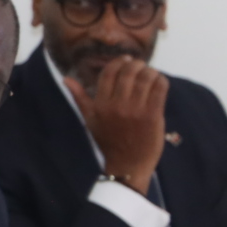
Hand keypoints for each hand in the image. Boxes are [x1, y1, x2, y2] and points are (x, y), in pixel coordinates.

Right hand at [63, 55, 168, 191]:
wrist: (127, 165)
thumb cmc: (108, 141)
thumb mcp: (89, 119)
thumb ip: (79, 97)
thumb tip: (66, 79)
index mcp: (100, 105)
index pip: (110, 72)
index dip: (120, 62)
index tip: (127, 61)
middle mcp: (117, 106)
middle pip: (129, 72)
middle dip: (137, 64)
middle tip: (141, 66)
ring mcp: (136, 111)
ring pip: (146, 77)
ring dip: (150, 71)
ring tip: (150, 74)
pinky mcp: (152, 116)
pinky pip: (159, 88)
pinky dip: (161, 80)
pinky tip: (159, 82)